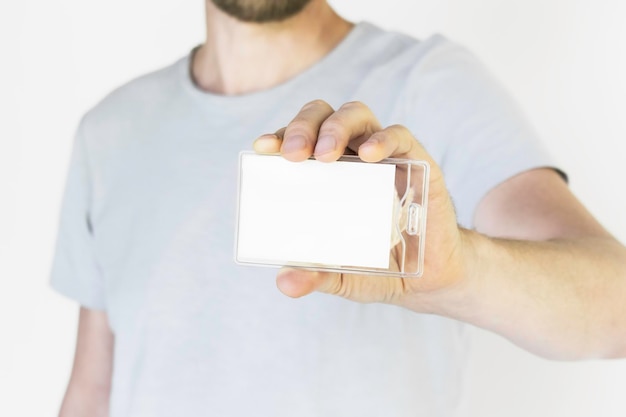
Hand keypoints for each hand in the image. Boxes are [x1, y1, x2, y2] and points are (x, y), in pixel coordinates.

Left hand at [253, 100, 469, 311]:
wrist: (429, 279)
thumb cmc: (378, 268)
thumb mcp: (341, 276)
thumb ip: (315, 275)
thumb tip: (285, 282)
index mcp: (324, 175)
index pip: (296, 141)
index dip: (278, 138)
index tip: (262, 149)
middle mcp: (350, 158)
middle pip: (322, 116)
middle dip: (302, 127)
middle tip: (292, 154)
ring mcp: (383, 156)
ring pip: (356, 115)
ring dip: (336, 127)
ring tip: (324, 155)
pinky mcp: (415, 162)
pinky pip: (399, 136)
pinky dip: (383, 139)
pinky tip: (370, 154)